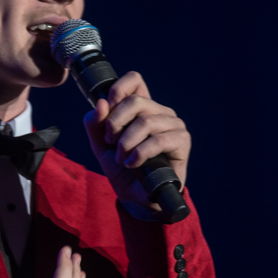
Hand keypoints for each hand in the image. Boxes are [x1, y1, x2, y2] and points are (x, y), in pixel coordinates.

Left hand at [82, 71, 190, 212]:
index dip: (118, 89)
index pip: (134, 81)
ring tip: (123, 159)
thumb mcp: (101, 145)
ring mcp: (173, 125)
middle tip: (112, 143)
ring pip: (145, 121)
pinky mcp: (182, 141)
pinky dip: (140, 153)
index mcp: (141, 107)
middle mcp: (159, 111)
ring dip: (127, 143)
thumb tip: (100, 104)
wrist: (136, 196)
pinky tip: (133, 164)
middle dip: (115, 124)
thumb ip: (95, 124)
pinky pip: (159, 140)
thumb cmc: (122, 168)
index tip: (106, 107)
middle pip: (135, 101)